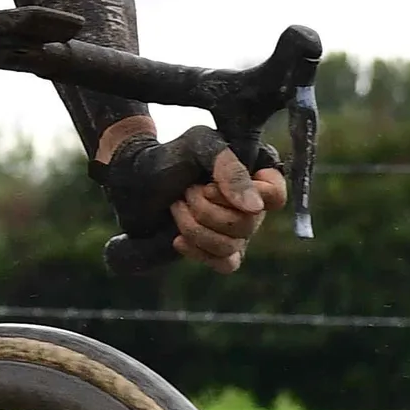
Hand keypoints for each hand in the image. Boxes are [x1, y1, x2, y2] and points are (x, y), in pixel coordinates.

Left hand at [93, 121, 287, 271]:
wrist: (134, 181)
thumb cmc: (170, 156)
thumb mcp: (199, 146)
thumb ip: (229, 169)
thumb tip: (255, 208)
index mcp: (256, 173)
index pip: (275, 195)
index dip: (244, 196)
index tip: (209, 186)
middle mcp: (253, 204)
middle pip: (248, 223)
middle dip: (205, 209)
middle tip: (185, 192)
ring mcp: (238, 230)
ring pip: (233, 245)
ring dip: (194, 227)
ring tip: (176, 207)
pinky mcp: (219, 250)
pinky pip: (227, 264)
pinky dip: (199, 252)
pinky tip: (177, 238)